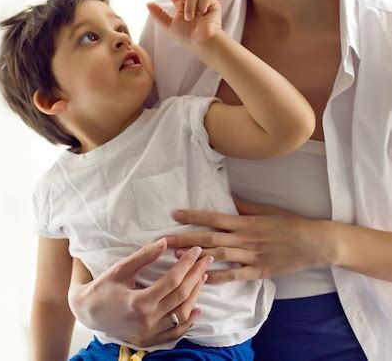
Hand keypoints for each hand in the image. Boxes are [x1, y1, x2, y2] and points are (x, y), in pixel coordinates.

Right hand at [68, 239, 212, 347]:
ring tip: (202, 277)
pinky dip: (188, 321)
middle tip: (206, 259)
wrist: (88, 313)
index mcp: (139, 302)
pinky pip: (174, 333)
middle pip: (181, 296)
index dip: (187, 264)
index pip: (173, 280)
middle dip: (196, 275)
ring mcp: (149, 334)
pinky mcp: (149, 340)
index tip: (195, 250)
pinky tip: (197, 308)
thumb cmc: (103, 287)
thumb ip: (144, 256)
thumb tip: (165, 242)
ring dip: (195, 295)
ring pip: (182, 315)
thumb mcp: (121, 268)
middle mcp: (147, 321)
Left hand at [147, 0, 221, 46]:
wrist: (201, 40)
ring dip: (189, 7)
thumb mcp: (169, 25)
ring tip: (190, 18)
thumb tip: (148, 3)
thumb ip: (159, 15)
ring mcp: (202, 1)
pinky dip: (201, 5)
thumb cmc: (187, 36)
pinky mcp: (212, 2)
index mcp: (181, 5)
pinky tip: (203, 14)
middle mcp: (191, 1)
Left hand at [165, 198, 332, 282]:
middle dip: (185, 239)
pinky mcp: (257, 272)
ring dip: (195, 256)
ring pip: (217, 257)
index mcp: (244, 222)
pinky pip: (233, 276)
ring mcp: (250, 257)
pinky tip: (201, 277)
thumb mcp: (265, 210)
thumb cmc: (288, 223)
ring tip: (175, 257)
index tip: (175, 214)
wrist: (312, 242)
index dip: (193, 216)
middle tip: (164, 239)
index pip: (214, 217)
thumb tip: (227, 197)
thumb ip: (244, 206)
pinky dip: (217, 277)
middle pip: (209, 238)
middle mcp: (244, 239)